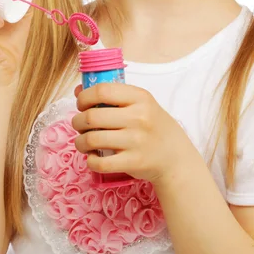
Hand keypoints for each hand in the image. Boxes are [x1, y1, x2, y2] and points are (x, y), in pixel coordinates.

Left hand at [72, 82, 195, 185]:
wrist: (175, 156)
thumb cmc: (153, 126)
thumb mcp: (141, 104)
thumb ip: (113, 96)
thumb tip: (78, 90)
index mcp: (140, 97)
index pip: (102, 90)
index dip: (84, 97)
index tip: (82, 104)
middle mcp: (139, 117)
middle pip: (92, 116)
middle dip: (77, 121)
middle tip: (79, 125)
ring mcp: (136, 140)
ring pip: (92, 139)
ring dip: (80, 141)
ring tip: (83, 142)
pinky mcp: (133, 162)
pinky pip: (100, 163)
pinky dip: (90, 161)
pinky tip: (92, 157)